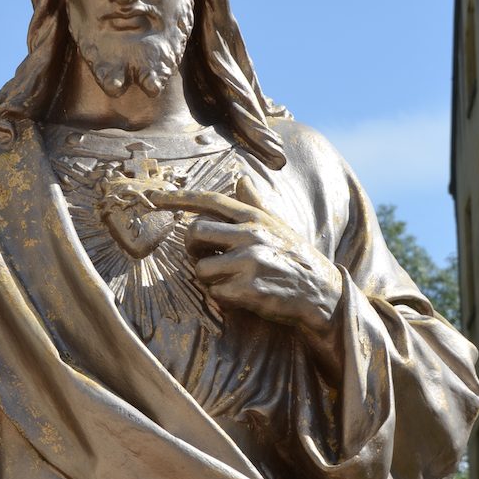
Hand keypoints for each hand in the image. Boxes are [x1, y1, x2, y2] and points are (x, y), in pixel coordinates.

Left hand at [149, 176, 342, 336]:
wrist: (324, 294)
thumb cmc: (297, 258)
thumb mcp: (279, 225)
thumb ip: (256, 203)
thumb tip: (241, 179)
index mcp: (255, 217)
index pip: (210, 201)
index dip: (179, 198)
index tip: (155, 198)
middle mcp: (251, 234)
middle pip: (194, 232)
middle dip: (193, 248)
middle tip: (207, 256)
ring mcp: (250, 261)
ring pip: (201, 268)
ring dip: (210, 279)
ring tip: (232, 280)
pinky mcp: (250, 289)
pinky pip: (215, 293)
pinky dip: (223, 298)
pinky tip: (243, 296)